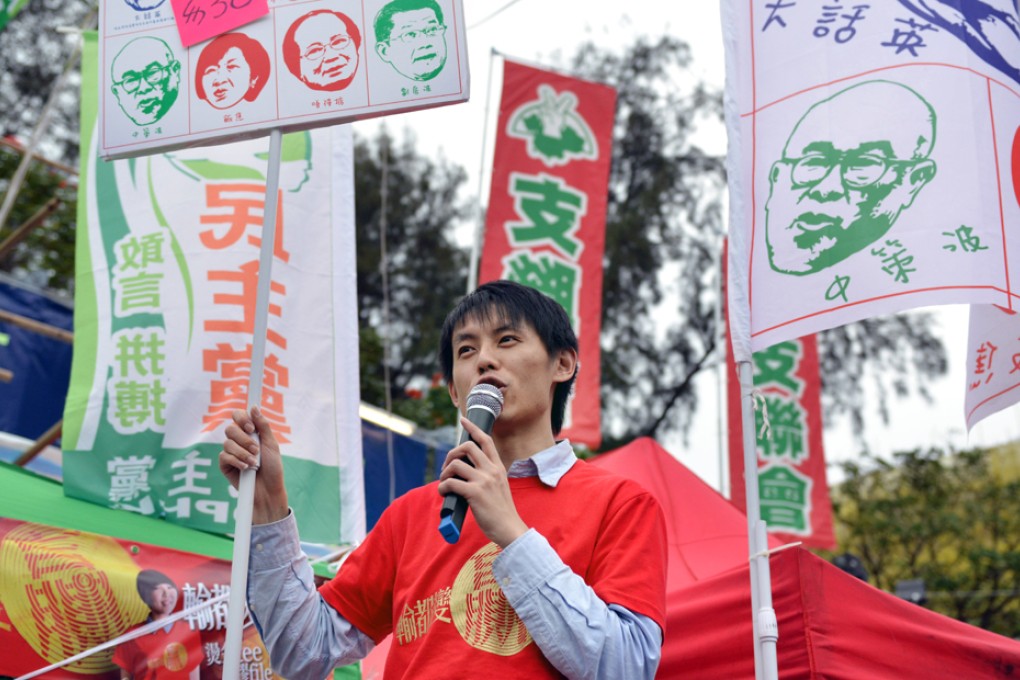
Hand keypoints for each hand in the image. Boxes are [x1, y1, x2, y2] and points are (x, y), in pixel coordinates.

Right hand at [219, 406, 288, 524]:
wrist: (268, 490)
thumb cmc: (273, 468)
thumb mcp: (271, 445)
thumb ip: (262, 426)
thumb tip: (253, 407)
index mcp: (250, 433)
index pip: (238, 416)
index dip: (242, 418)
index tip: (251, 427)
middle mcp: (239, 441)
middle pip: (230, 428)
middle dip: (244, 439)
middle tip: (256, 449)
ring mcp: (230, 452)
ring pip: (227, 443)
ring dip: (243, 453)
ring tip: (254, 463)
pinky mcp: (225, 465)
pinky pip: (224, 456)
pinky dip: (236, 461)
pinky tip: (245, 468)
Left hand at [437, 417, 528, 547]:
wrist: (509, 528)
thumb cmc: (502, 512)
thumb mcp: (499, 487)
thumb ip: (487, 477)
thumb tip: (465, 473)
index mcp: (498, 468)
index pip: (486, 440)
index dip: (473, 428)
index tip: (464, 420)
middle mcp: (492, 470)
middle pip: (468, 446)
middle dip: (452, 453)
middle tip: (447, 466)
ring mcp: (484, 481)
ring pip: (456, 464)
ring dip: (445, 472)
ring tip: (444, 482)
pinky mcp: (475, 493)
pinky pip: (451, 483)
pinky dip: (443, 487)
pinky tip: (444, 493)